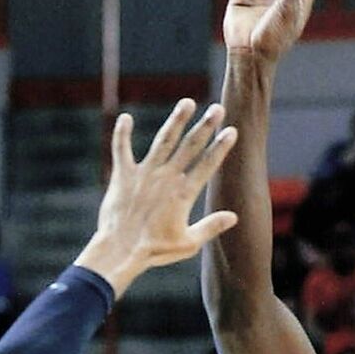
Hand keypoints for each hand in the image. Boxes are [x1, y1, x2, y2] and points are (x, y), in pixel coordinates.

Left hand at [78, 100, 238, 294]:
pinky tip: (125, 117)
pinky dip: (122, 134)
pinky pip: (122, 149)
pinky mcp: (123, 176)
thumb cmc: (154, 250)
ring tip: (187, 103)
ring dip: (176, 120)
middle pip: (190, 146)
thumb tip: (234, 217)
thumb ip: (211, 227)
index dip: (221, 147)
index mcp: (184, 193)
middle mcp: (166, 178)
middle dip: (206, 126)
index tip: (231, 131)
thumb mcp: (188, 243)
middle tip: (218, 108)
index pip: (207, 164)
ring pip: (163, 140)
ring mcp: (144, 174)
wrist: (120, 250)